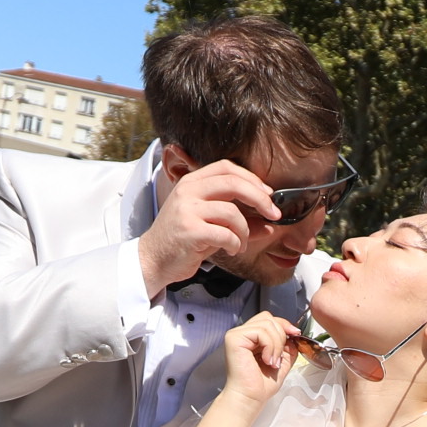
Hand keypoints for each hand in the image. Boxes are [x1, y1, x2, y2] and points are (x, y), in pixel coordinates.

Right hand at [133, 154, 280, 293]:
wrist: (152, 259)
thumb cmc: (182, 240)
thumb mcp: (210, 224)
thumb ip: (237, 220)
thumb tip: (270, 224)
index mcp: (192, 182)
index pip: (227, 167)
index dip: (252, 179)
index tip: (269, 194)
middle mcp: (188, 191)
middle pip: (233, 183)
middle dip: (260, 198)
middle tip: (273, 214)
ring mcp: (187, 210)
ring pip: (232, 212)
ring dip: (245, 231)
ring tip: (241, 243)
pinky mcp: (189, 231)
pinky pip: (225, 234)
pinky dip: (235, 244)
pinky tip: (231, 250)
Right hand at [221, 314, 299, 406]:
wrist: (250, 398)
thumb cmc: (260, 385)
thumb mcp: (281, 362)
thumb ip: (287, 347)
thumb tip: (294, 334)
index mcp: (252, 337)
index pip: (269, 319)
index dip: (284, 325)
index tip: (295, 335)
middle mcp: (242, 333)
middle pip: (268, 318)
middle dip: (281, 336)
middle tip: (278, 357)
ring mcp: (237, 334)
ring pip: (267, 324)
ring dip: (276, 344)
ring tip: (272, 362)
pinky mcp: (234, 338)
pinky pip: (261, 332)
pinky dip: (269, 346)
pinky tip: (266, 360)